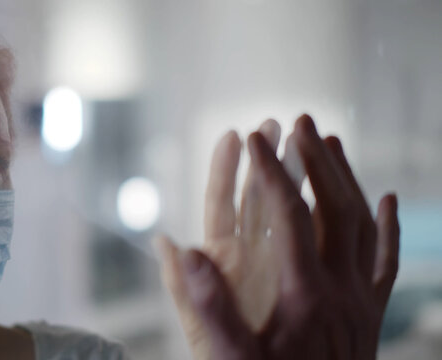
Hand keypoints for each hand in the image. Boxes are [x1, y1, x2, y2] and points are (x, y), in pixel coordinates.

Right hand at [158, 115, 398, 358]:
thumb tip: (181, 246)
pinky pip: (387, 261)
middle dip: (316, 159)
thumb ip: (207, 305)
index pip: (291, 215)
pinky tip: (386, 199)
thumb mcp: (232, 358)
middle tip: (299, 121)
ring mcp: (362, 300)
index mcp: (304, 294)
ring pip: (364, 224)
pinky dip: (388, 226)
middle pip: (336, 207)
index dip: (270, 171)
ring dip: (348, 179)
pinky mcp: (371, 314)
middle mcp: (341, 289)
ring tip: (331, 142)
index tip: (253, 136)